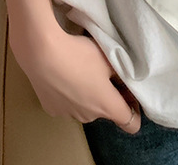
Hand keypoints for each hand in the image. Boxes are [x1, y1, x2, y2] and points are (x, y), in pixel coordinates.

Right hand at [8, 18, 142, 133]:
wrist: (42, 53)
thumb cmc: (80, 55)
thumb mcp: (108, 57)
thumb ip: (121, 71)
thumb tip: (124, 77)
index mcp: (106, 106)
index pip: (131, 123)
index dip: (135, 110)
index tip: (130, 93)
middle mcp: (89, 117)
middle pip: (106, 111)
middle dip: (108, 95)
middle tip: (104, 72)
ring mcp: (69, 114)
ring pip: (86, 107)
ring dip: (88, 94)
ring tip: (81, 70)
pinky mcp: (52, 109)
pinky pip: (68, 103)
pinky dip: (70, 93)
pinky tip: (64, 74)